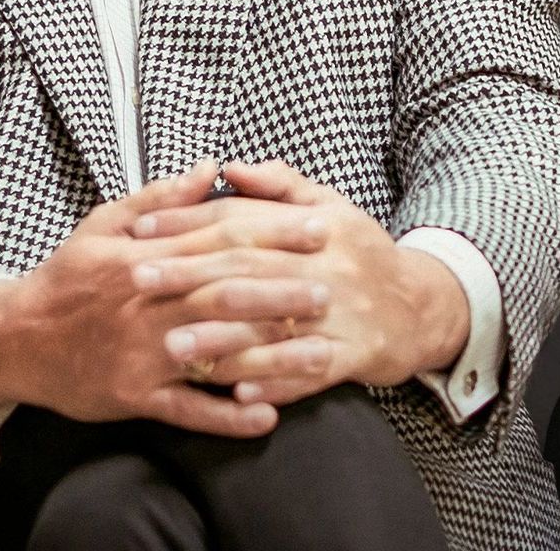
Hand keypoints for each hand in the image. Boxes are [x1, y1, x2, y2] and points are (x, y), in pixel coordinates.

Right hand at [0, 161, 334, 436]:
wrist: (15, 338)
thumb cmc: (67, 278)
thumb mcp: (105, 224)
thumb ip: (163, 198)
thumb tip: (212, 167)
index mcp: (140, 257)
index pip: (217, 240)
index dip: (271, 234)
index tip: (316, 229)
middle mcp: (144, 304)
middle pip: (223, 295)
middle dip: (281, 292)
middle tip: (330, 290)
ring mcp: (140, 354)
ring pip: (213, 352)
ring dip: (269, 356)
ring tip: (319, 354)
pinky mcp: (133, 396)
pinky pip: (186, 410)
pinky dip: (226, 415)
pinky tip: (267, 415)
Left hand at [126, 160, 468, 406]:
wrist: (422, 306)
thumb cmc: (361, 253)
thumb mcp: (329, 205)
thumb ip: (277, 183)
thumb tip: (225, 166)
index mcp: (314, 224)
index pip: (240, 219)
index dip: (187, 222)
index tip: (140, 229)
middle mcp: (326, 265)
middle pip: (247, 268)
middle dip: (188, 274)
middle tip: (137, 281)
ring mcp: (342, 313)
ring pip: (274, 325)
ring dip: (221, 338)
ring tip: (174, 346)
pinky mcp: (355, 355)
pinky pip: (309, 371)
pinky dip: (274, 382)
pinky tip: (236, 392)